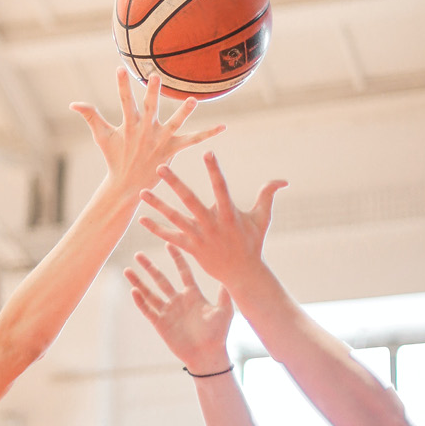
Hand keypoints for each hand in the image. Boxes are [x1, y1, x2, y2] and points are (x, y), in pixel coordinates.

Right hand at [71, 68, 223, 195]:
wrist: (127, 186)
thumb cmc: (114, 157)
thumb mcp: (102, 136)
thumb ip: (89, 115)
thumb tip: (72, 103)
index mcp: (129, 125)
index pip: (124, 101)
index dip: (122, 86)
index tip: (120, 69)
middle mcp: (146, 131)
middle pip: (150, 108)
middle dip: (152, 93)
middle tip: (156, 77)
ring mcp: (160, 141)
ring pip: (174, 124)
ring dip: (183, 113)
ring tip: (193, 100)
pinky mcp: (172, 150)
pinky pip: (193, 140)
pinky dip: (208, 134)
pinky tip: (223, 127)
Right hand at [125, 244, 234, 368]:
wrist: (208, 356)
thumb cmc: (218, 334)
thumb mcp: (224, 311)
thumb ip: (224, 294)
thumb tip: (229, 273)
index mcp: (193, 295)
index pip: (183, 272)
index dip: (176, 258)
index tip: (169, 243)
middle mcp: (178, 300)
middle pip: (161, 279)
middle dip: (149, 267)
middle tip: (138, 254)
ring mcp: (168, 312)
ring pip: (150, 293)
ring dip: (138, 282)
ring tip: (127, 270)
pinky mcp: (161, 324)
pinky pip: (148, 310)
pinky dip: (140, 301)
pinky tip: (133, 291)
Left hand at [138, 151, 286, 289]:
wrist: (242, 273)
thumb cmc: (252, 243)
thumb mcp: (262, 219)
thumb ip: (268, 196)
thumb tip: (283, 180)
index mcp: (229, 214)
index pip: (221, 186)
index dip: (214, 170)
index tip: (207, 151)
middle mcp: (212, 224)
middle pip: (190, 200)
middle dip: (174, 183)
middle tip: (160, 167)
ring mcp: (199, 236)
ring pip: (174, 217)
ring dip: (157, 205)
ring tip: (142, 192)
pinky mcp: (191, 248)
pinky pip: (170, 237)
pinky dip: (156, 229)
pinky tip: (141, 219)